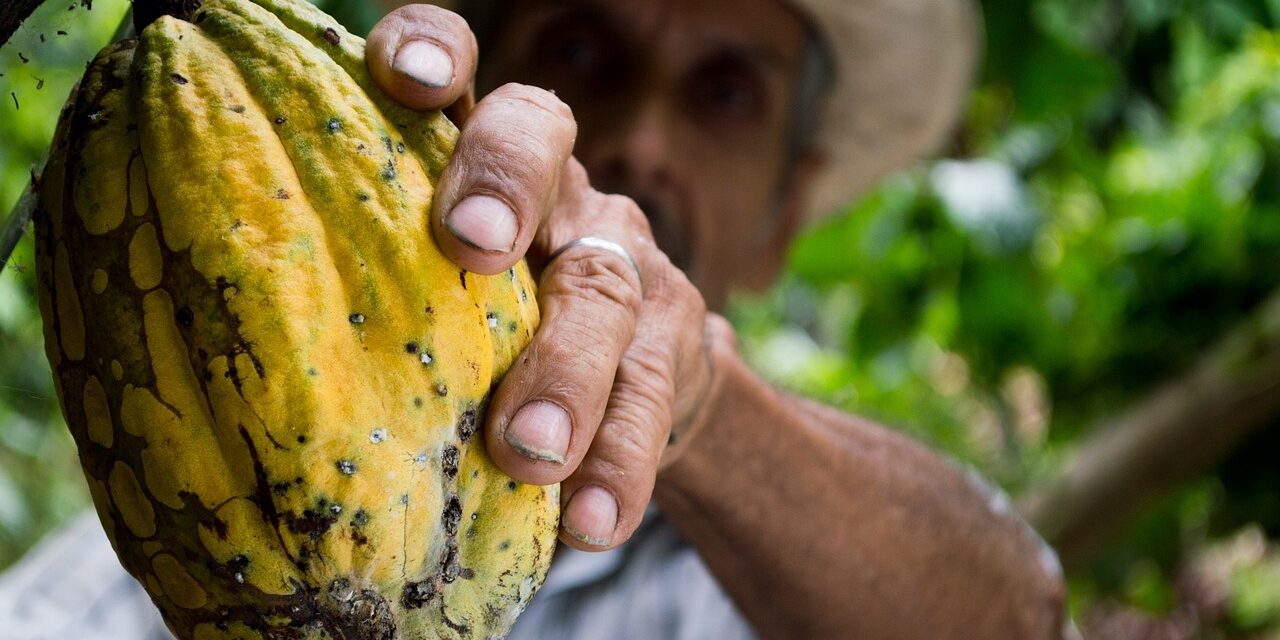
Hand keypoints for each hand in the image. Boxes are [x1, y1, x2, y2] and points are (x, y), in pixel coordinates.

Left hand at [367, 5, 732, 550]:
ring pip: (604, 290)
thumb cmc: (488, 334)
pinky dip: (619, 463)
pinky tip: (592, 521)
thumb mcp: (431, 293)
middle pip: (541, 144)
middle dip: (505, 183)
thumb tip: (213, 338)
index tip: (402, 76)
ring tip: (529, 451)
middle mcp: (556, 191)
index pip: (460, 71)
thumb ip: (371, 283)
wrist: (634, 382)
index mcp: (477, 163)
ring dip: (566, 371)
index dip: (435, 50)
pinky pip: (650, 400)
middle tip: (470, 245)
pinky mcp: (673, 344)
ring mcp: (623, 262)